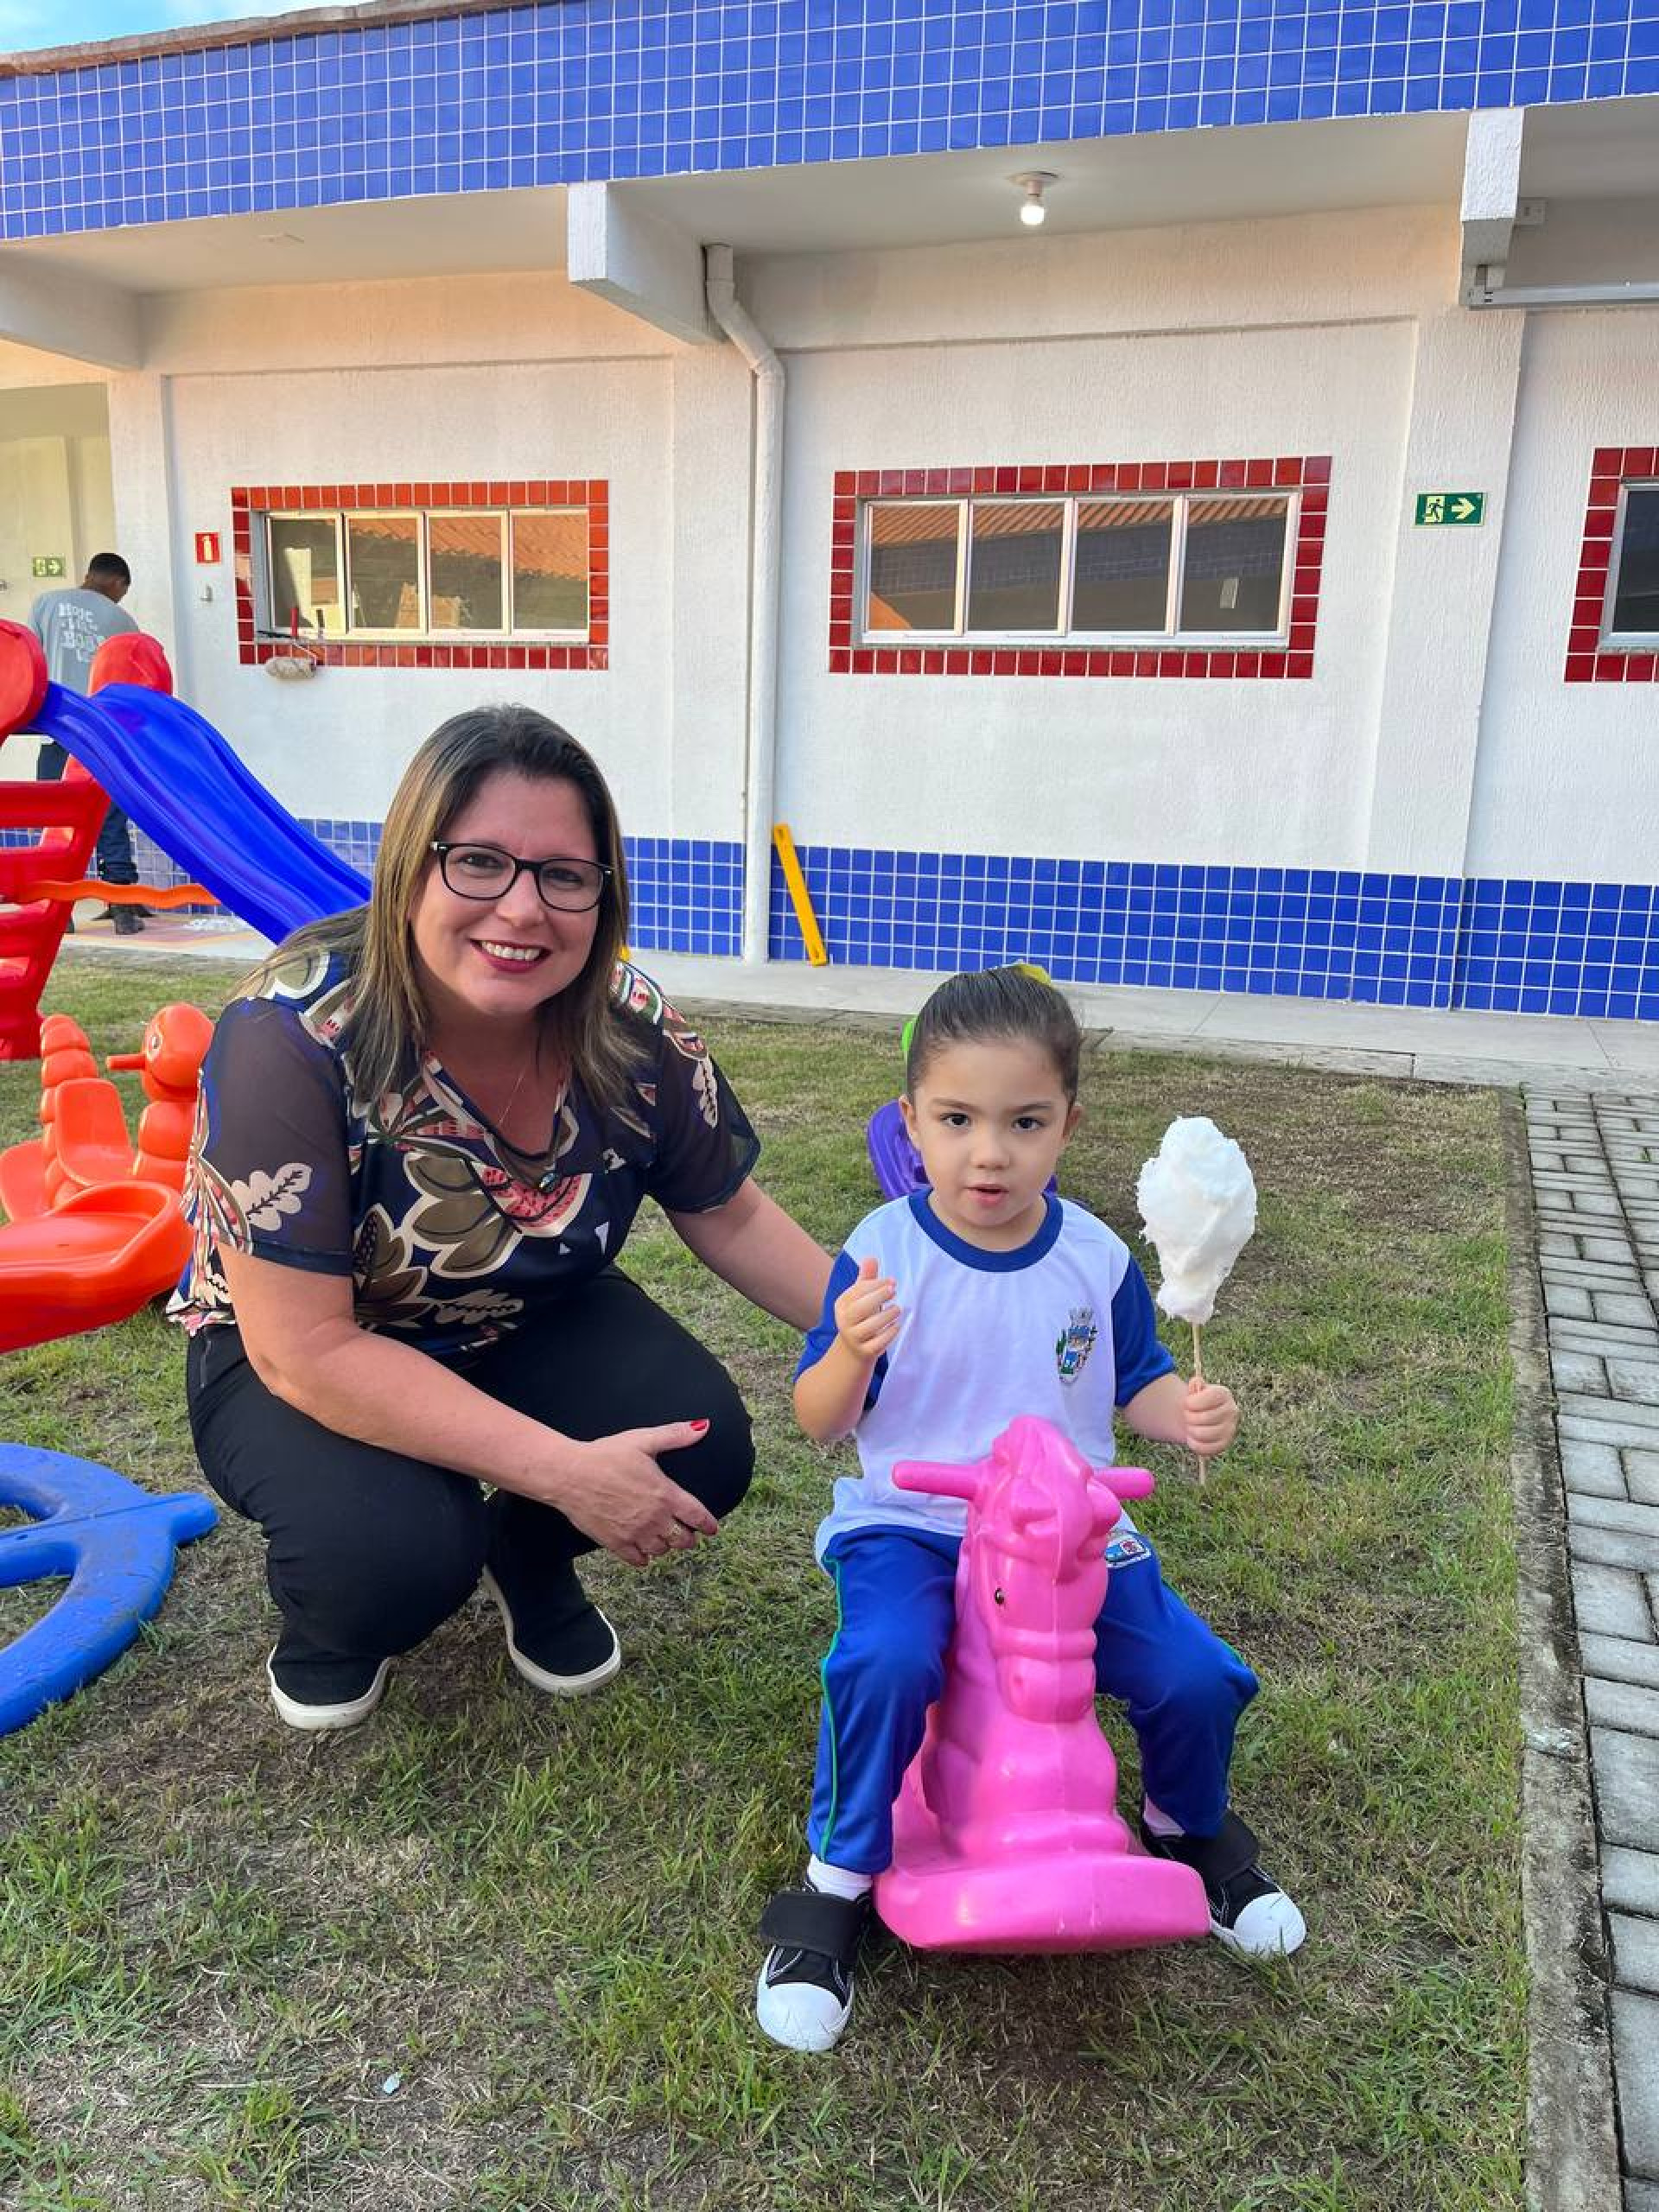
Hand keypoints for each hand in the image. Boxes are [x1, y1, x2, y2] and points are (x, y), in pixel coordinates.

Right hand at [556, 1421, 719, 1567]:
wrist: (569, 1474)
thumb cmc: (605, 1455)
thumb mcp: (642, 1440)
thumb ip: (675, 1435)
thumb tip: (703, 1426)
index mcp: (665, 1494)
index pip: (697, 1516)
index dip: (708, 1524)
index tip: (712, 1528)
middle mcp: (654, 1518)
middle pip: (683, 1539)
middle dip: (688, 1537)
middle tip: (687, 1534)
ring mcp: (635, 1533)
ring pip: (662, 1551)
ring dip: (666, 1546)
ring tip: (664, 1539)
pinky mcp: (615, 1543)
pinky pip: (638, 1560)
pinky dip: (644, 1557)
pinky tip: (643, 1551)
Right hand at [835, 1254, 901, 1362]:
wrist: (853, 1349)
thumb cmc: (860, 1316)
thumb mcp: (860, 1297)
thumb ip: (866, 1279)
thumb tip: (870, 1257)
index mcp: (842, 1304)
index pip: (857, 1291)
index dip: (876, 1284)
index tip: (892, 1281)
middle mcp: (844, 1321)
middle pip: (860, 1308)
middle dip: (879, 1297)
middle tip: (894, 1291)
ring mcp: (853, 1338)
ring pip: (870, 1327)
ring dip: (887, 1316)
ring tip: (897, 1309)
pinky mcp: (864, 1351)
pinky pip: (877, 1343)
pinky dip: (889, 1334)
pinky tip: (897, 1326)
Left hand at [1184, 1380, 1238, 1459]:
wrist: (1200, 1416)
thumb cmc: (1197, 1402)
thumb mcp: (1195, 1390)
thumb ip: (1195, 1384)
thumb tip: (1197, 1382)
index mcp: (1224, 1394)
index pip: (1208, 1398)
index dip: (1191, 1402)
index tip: (1186, 1404)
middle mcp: (1232, 1410)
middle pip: (1204, 1418)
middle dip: (1189, 1417)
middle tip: (1186, 1416)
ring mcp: (1231, 1428)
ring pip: (1204, 1434)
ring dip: (1191, 1431)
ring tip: (1189, 1427)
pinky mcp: (1226, 1443)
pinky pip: (1207, 1449)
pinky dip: (1195, 1444)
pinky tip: (1191, 1438)